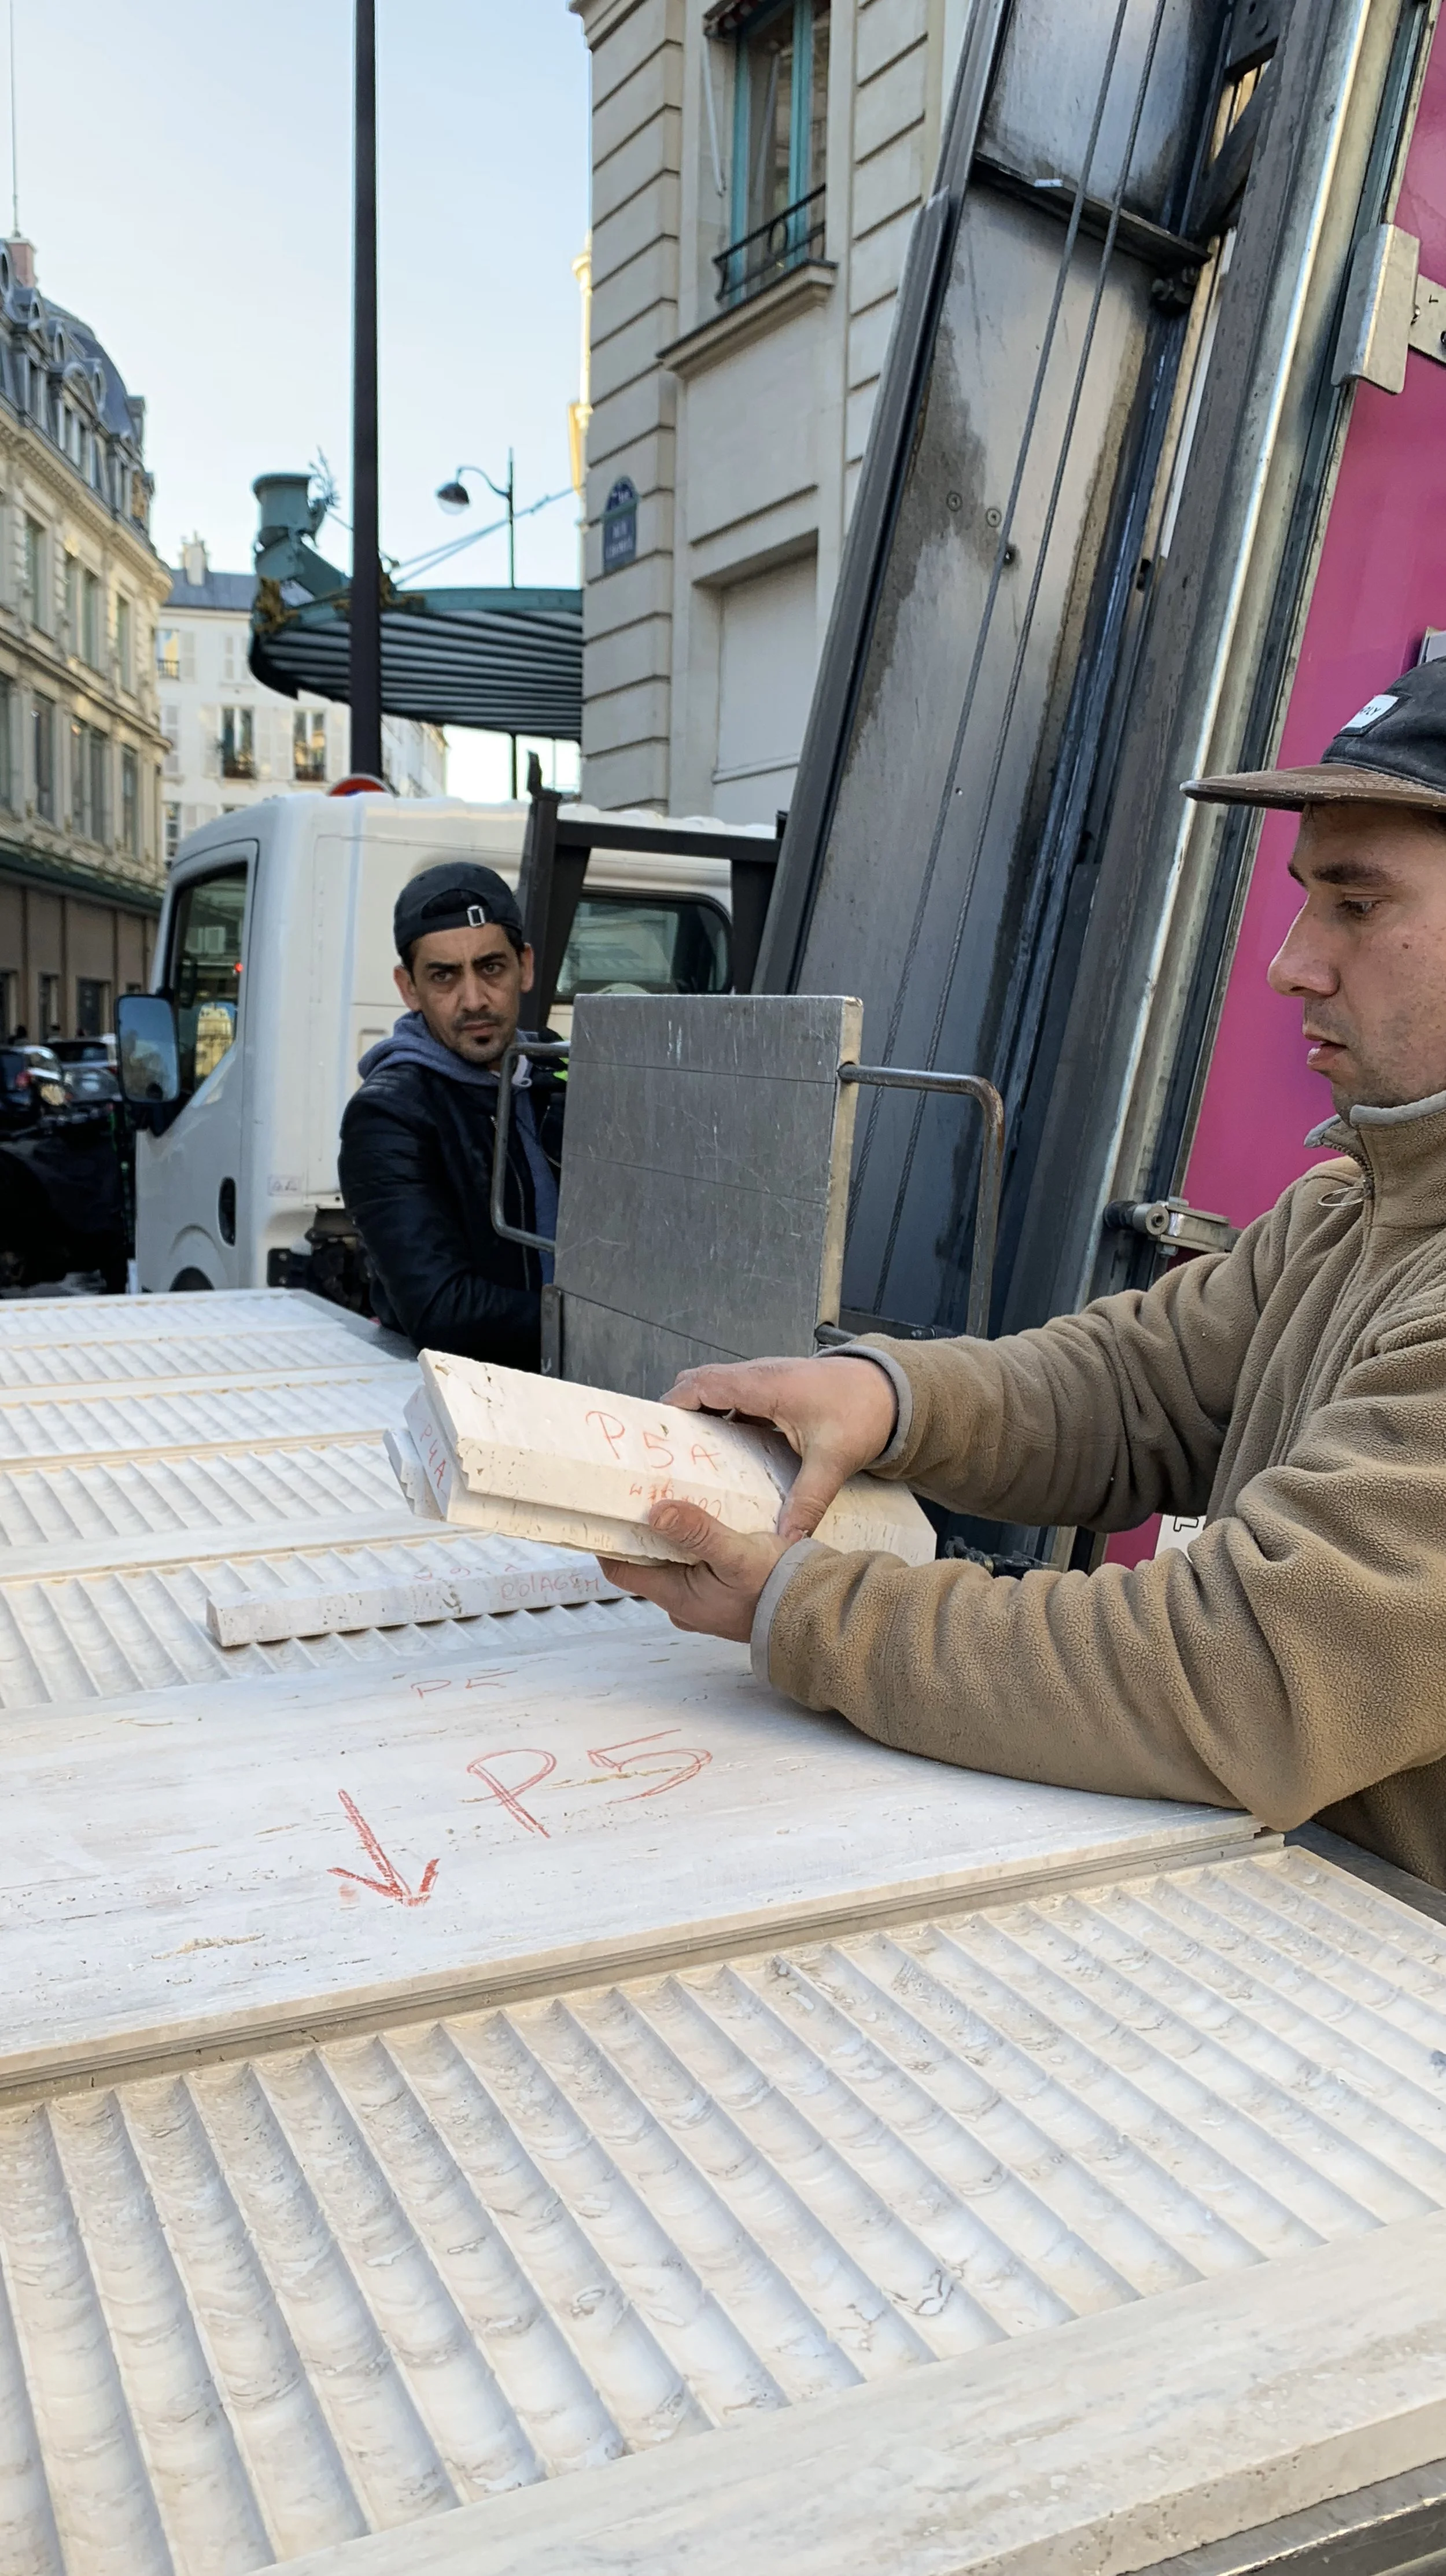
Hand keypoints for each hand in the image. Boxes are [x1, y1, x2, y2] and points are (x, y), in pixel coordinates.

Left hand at [598, 1501, 786, 1642]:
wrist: (815, 1609)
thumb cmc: (779, 1585)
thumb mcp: (737, 1553)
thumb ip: (697, 1532)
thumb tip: (656, 1512)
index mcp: (677, 1597)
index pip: (621, 1570)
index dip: (608, 1541)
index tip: (605, 1509)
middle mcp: (683, 1604)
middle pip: (645, 1564)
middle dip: (642, 1532)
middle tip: (644, 1492)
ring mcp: (702, 1601)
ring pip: (671, 1563)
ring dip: (670, 1536)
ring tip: (674, 1499)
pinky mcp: (721, 1594)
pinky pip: (695, 1566)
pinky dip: (693, 1544)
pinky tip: (704, 1520)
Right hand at [663, 1354, 895, 1542]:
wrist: (892, 1390)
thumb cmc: (863, 1411)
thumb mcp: (834, 1460)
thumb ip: (808, 1502)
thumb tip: (788, 1541)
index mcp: (765, 1385)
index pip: (701, 1385)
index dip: (671, 1407)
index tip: (651, 1436)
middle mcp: (759, 1376)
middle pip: (698, 1385)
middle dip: (676, 1416)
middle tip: (662, 1454)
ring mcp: (765, 1381)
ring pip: (714, 1392)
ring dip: (698, 1419)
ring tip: (683, 1459)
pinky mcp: (773, 1391)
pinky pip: (733, 1401)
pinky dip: (720, 1421)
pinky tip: (721, 1456)